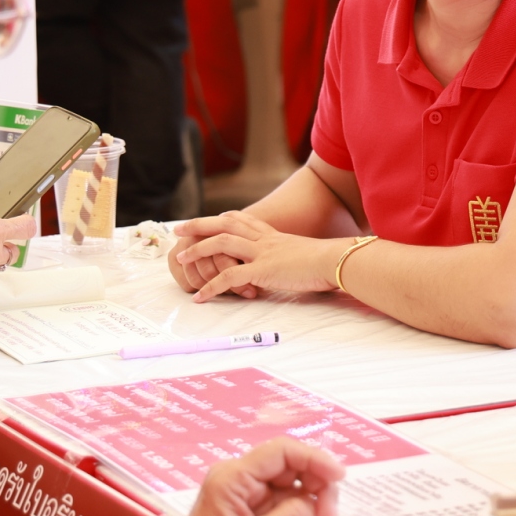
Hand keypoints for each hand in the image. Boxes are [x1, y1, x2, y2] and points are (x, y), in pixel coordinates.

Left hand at [145, 439, 345, 515]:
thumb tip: (314, 502)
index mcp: (234, 477)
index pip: (285, 450)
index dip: (317, 459)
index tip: (341, 478)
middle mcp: (239, 479)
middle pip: (293, 469)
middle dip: (315, 493)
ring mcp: (243, 497)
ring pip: (291, 494)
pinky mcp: (248, 514)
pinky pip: (282, 512)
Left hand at [171, 212, 354, 301]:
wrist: (336, 262)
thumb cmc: (327, 262)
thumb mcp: (305, 255)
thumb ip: (292, 259)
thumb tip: (293, 268)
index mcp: (274, 235)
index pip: (242, 219)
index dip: (222, 218)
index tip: (208, 219)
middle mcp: (264, 239)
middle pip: (225, 224)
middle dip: (199, 225)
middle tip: (179, 229)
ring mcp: (262, 253)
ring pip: (221, 244)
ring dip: (197, 250)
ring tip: (180, 259)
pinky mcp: (262, 270)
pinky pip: (228, 278)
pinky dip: (211, 287)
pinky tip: (200, 296)